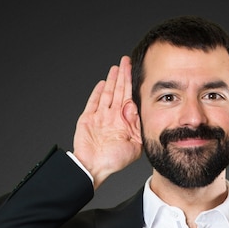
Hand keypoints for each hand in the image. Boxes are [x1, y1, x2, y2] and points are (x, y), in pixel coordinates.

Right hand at [72, 56, 141, 187]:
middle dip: (124, 76)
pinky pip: (93, 102)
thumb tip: (140, 110)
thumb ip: (139, 128)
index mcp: (125, 123)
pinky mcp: (88, 118)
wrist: (93, 166)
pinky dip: (98, 92)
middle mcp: (113, 118)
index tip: (139, 73)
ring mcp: (101, 117)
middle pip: (120, 92)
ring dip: (113, 80)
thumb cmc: (114, 161)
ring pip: (108, 94)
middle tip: (127, 61)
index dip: (134, 86)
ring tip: (117, 67)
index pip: (131, 99)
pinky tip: (103, 82)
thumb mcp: (135, 146)